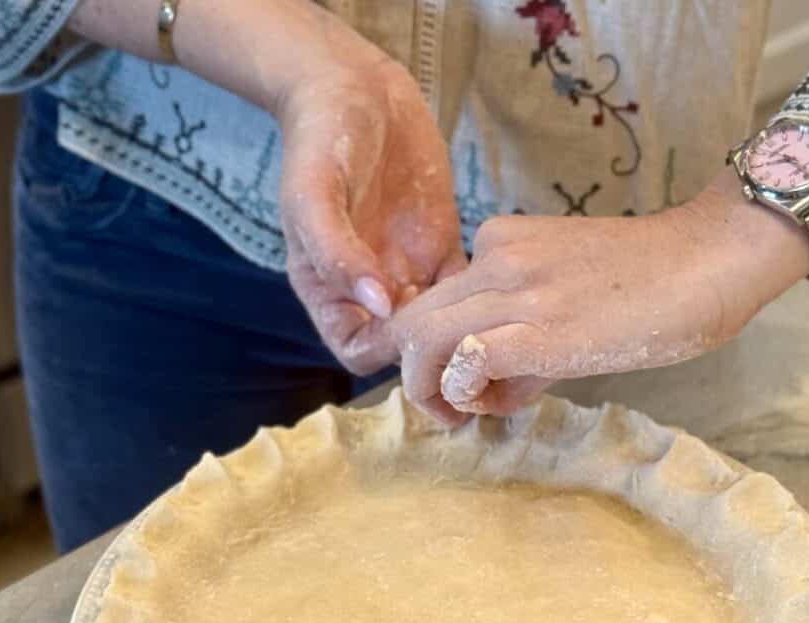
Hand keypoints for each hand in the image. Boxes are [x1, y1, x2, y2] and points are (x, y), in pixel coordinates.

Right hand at [277, 50, 464, 374]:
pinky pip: (467, 284)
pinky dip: (483, 289)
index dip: (384, 353)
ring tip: (488, 306)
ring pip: (440, 321)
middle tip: (466, 325)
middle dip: (434, 347)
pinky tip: (496, 275)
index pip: (356, 349)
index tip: (416, 333)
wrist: (353, 83)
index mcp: (330, 288)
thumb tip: (380, 307)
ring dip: (463, 323)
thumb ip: (337, 255)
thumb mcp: (312, 196)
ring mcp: (408, 268)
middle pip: (405, 345)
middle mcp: (370, 288)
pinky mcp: (441, 244)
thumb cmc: (319, 140)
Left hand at [393, 171, 808, 424]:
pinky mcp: (540, 327)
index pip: (433, 304)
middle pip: (412, 321)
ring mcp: (515, 288)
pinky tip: (485, 404)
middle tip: (448, 411)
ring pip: (424, 339)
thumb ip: (521, 343)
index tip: (457, 386)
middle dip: (415, 376)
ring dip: (429, 390)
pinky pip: (466, 359)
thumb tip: (490, 391)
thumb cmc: (650, 285)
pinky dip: (460, 391)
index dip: (431, 354)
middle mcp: (494, 257)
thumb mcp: (565, 303)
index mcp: (498, 244)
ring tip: (461, 416)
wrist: (709, 259)